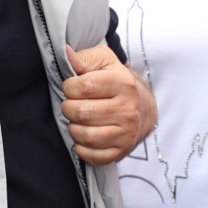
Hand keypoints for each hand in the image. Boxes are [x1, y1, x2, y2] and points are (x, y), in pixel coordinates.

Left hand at [62, 44, 156, 164]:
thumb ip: (83, 58)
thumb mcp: (104, 62)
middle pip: (82, 112)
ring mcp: (126, 132)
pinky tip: (85, 136)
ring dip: (74, 128)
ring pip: (85, 136)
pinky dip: (82, 147)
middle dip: (69, 108)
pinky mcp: (122, 151)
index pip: (83, 86)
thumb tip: (65, 52)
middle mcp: (128, 109)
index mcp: (123, 84)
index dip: (69, 87)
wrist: (142, 107)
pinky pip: (92, 155)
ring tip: (78, 120)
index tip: (72, 88)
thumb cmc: (115, 82)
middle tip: (73, 105)